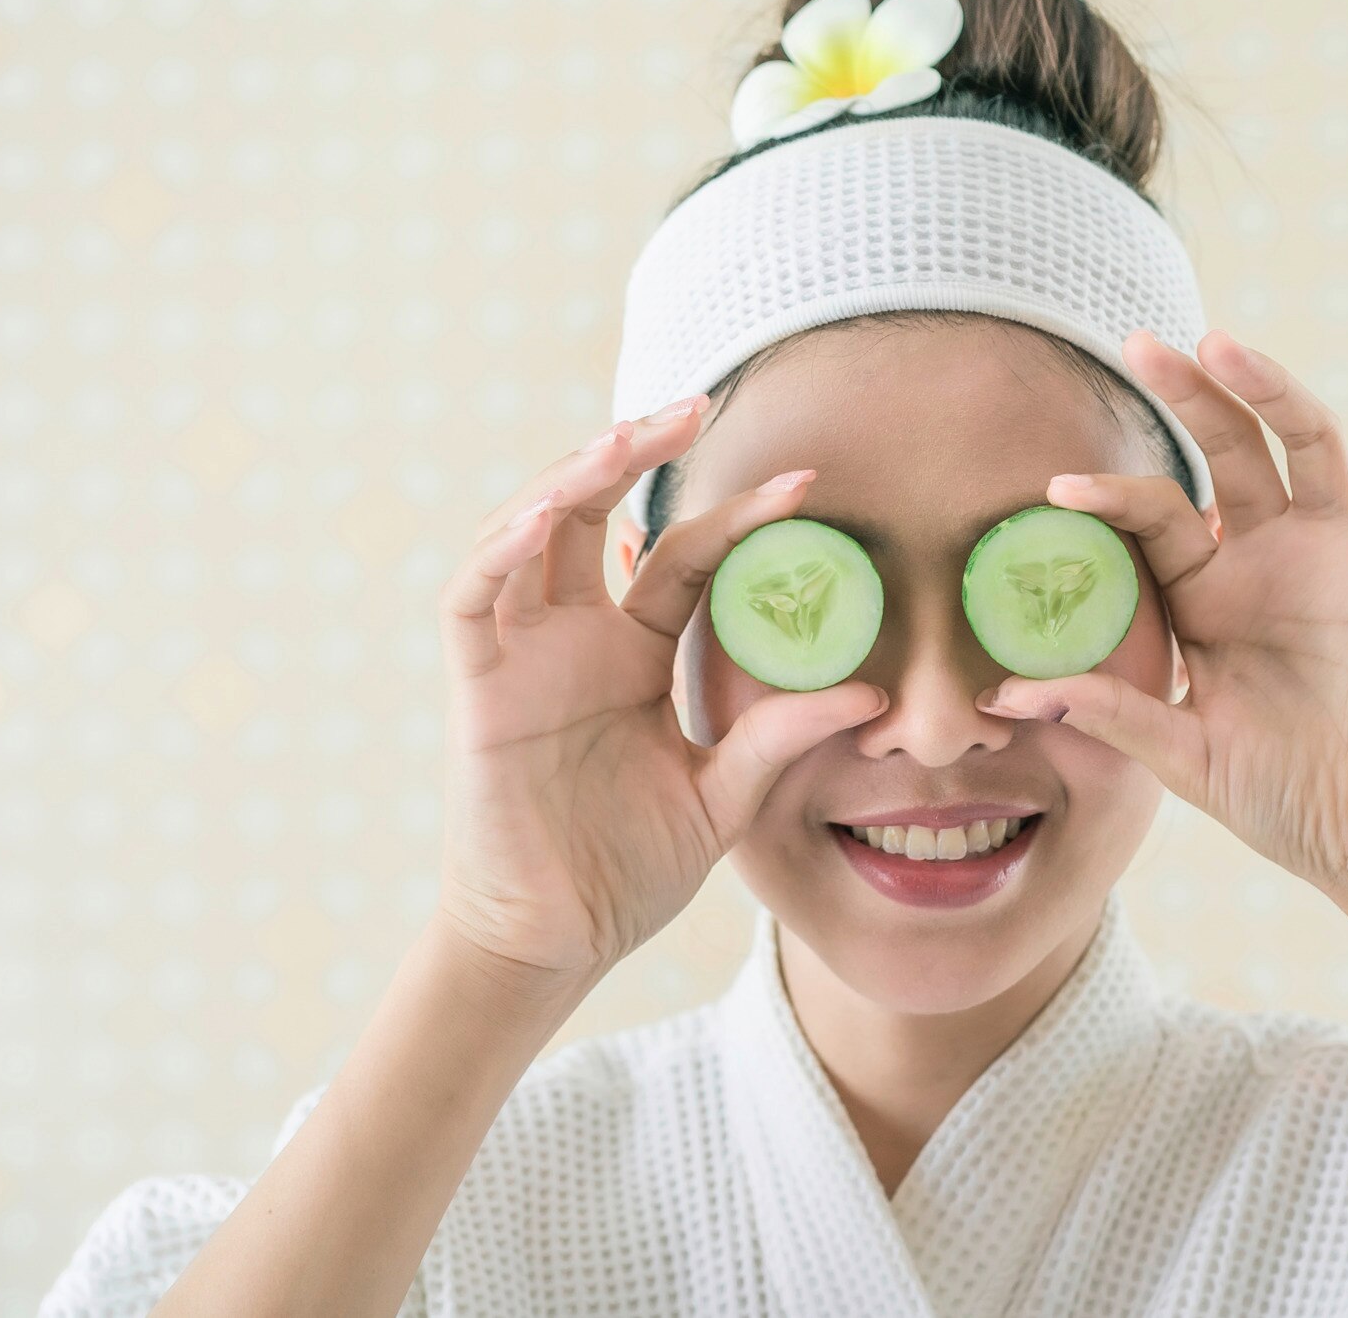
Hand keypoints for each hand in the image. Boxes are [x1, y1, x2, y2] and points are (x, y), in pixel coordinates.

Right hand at [433, 401, 888, 991]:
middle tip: (698, 406)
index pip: (687, 558)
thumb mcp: (723, 797)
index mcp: (635, 653)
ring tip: (624, 437)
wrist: (556, 941)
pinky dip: (501, 548)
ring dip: (571, 477)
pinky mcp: (477, 686)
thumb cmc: (628, 869)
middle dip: (639, 452)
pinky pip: (474, 598)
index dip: (738, 516)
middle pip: (599, 514)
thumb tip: (872, 693)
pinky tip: (545, 514)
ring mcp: (522, 654)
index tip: (805, 483)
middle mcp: (576, 636)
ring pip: (531, 533)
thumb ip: (779, 741)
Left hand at [976, 327, 1347, 904]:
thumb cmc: (1283, 800)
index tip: (1058, 490)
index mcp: (1208, 595)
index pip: (1157, 518)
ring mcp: (1338, 554)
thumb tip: (1008, 693)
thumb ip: (1110, 714)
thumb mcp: (1182, 756)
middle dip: (1185, 397)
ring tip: (1222, 343)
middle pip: (1224, 452)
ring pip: (1303, 443)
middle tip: (1139, 346)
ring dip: (1267, 387)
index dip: (1113, 497)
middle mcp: (1269, 558)